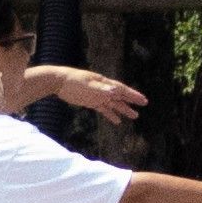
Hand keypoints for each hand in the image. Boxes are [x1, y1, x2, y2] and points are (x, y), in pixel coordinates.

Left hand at [27, 62, 144, 118]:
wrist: (58, 82)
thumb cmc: (73, 81)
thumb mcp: (88, 86)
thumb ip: (102, 89)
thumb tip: (116, 91)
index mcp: (104, 83)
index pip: (122, 90)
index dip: (133, 95)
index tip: (143, 100)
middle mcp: (103, 89)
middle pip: (120, 96)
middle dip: (132, 101)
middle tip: (143, 105)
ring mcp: (97, 96)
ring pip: (114, 104)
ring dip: (123, 109)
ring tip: (134, 116)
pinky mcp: (91, 102)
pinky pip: (104, 109)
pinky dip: (111, 114)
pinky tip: (117, 121)